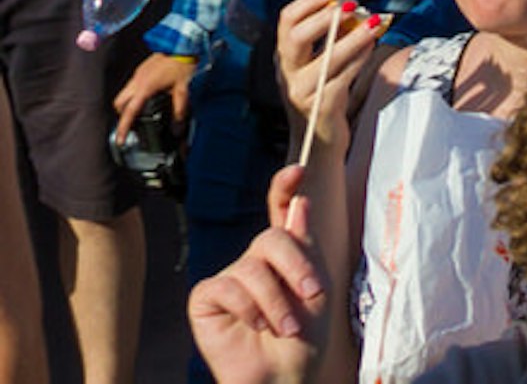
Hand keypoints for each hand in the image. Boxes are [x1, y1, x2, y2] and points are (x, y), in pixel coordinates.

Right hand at [113, 48, 194, 138]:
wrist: (183, 43)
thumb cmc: (183, 64)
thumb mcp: (183, 89)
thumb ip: (179, 109)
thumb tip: (178, 128)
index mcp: (145, 87)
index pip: (129, 112)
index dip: (123, 128)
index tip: (120, 140)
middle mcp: (137, 81)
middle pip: (118, 103)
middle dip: (122, 115)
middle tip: (131, 124)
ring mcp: (137, 74)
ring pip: (123, 94)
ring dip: (127, 104)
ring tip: (139, 112)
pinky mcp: (141, 70)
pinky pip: (131, 86)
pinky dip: (133, 95)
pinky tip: (146, 97)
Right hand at [189, 165, 327, 383]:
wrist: (285, 376)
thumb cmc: (304, 338)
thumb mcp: (315, 289)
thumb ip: (304, 248)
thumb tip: (300, 203)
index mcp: (284, 256)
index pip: (279, 214)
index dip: (284, 188)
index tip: (299, 168)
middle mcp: (254, 262)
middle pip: (271, 238)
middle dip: (297, 265)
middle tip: (312, 294)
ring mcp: (228, 279)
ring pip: (252, 267)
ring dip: (276, 301)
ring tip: (287, 327)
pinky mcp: (205, 299)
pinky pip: (225, 286)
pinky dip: (248, 308)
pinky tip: (255, 327)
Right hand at [270, 0, 390, 150]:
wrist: (319, 139)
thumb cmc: (325, 92)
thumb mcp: (323, 61)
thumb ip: (335, 36)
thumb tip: (358, 8)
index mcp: (286, 56)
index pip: (286, 20)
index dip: (311, 0)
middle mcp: (288, 73)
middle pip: (296, 38)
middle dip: (325, 17)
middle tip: (352, 4)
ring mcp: (302, 92)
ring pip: (326, 58)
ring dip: (353, 37)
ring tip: (374, 22)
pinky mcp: (322, 106)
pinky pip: (343, 78)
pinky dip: (360, 58)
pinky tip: (372, 45)